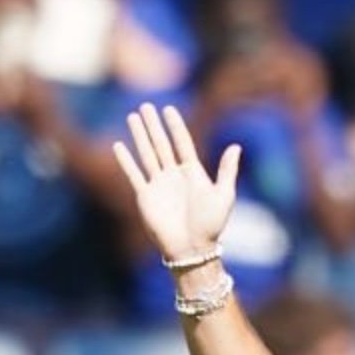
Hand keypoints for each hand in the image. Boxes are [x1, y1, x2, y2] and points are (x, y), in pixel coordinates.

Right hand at [112, 102, 244, 268]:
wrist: (192, 248)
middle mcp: (174, 175)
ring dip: (139, 135)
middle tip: (145, 105)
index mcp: (193, 173)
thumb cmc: (211, 224)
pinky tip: (118, 146)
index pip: (182, 142)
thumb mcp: (224, 194)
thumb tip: (236, 145)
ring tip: (132, 117)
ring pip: (146, 154)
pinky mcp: (145, 196)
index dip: (175, 126)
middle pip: (161, 144)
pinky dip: (126, 160)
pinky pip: (134, 174)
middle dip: (153, 125)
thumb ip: (227, 170)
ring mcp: (158, 185)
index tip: (169, 109)